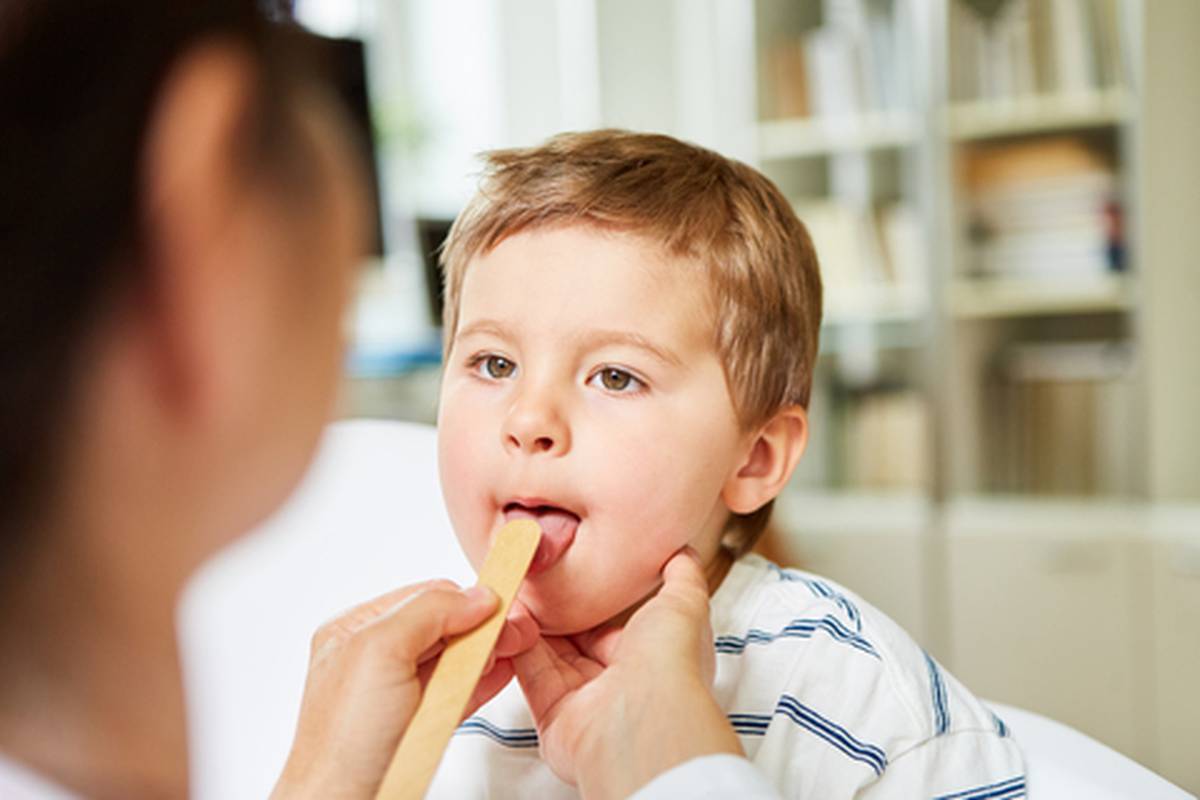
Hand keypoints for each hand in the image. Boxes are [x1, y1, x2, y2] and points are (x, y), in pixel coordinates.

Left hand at [272, 580, 537, 798]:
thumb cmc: (341, 743)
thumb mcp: (380, 653)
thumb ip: (428, 613)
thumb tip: (473, 596)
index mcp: (355, 630)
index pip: (424, 597)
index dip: (465, 599)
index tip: (500, 604)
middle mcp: (374, 658)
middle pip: (442, 627)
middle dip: (481, 626)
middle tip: (514, 630)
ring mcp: (396, 693)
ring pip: (451, 659)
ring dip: (485, 652)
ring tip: (512, 648)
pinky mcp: (415, 723)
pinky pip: (454, 692)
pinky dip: (481, 681)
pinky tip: (499, 673)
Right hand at [513, 549, 742, 799]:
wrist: (643, 720)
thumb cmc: (671, 664)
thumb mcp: (684, 603)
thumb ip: (683, 575)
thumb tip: (683, 550)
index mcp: (651, 658)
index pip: (612, 626)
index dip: (590, 599)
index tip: (570, 569)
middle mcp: (619, 683)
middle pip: (576, 641)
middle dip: (555, 611)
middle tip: (536, 577)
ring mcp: (584, 703)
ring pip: (549, 656)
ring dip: (531, 624)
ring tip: (516, 587)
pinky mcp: (552, 717)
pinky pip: (529, 676)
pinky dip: (516, 647)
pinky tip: (508, 617)